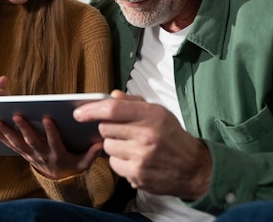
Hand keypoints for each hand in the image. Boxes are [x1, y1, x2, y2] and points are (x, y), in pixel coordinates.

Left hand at [0, 115, 103, 179]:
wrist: (58, 178)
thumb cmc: (71, 164)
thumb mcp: (83, 162)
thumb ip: (91, 153)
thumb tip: (100, 143)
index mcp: (58, 154)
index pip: (54, 141)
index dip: (51, 131)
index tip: (47, 118)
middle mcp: (43, 154)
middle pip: (32, 141)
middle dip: (24, 128)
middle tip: (16, 116)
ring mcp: (32, 155)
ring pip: (18, 143)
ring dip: (7, 132)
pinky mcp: (24, 154)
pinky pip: (12, 146)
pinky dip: (2, 138)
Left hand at [73, 90, 210, 199]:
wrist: (193, 168)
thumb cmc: (172, 136)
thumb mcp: (158, 112)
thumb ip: (133, 102)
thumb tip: (111, 96)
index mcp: (152, 115)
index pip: (113, 108)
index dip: (92, 109)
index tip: (78, 113)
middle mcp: (146, 136)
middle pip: (105, 128)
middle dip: (108, 128)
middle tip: (122, 131)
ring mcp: (141, 157)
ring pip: (107, 147)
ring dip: (114, 145)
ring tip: (131, 146)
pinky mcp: (137, 175)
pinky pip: (114, 164)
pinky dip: (120, 161)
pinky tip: (134, 159)